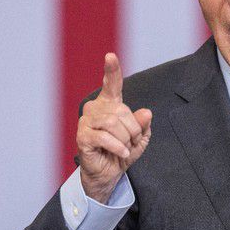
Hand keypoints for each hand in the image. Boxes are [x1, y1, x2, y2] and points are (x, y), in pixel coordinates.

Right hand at [76, 53, 152, 203]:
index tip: (110, 55)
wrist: (109, 174)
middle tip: (132, 142)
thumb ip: (143, 124)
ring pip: (113, 123)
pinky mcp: (82, 136)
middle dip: (133, 129)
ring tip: (124, 148)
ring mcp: (86, 122)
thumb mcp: (140, 138)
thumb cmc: (122, 152)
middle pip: (121, 111)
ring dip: (125, 139)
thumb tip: (146, 112)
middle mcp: (96, 109)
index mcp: (110, 104)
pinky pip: (104, 137)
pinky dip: (117, 147)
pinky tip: (121, 153)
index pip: (112, 84)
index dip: (112, 69)